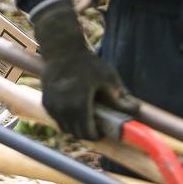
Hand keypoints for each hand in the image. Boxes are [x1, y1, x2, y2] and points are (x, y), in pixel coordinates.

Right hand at [33, 0, 137, 139]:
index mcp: (79, 104)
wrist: (61, 49)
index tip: (103, 130)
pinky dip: (66, 119)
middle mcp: (63, 108)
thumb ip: (121, 97)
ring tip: (86, 117)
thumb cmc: (87, 62)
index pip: (88, 133)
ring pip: (66, 128)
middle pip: (76, 133)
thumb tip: (136, 110)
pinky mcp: (46, 102)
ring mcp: (52, 106)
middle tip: (96, 125)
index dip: (97, 135)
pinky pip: (57, 119)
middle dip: (88, 132)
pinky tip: (74, 110)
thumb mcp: (108, 77)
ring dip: (76, 127)